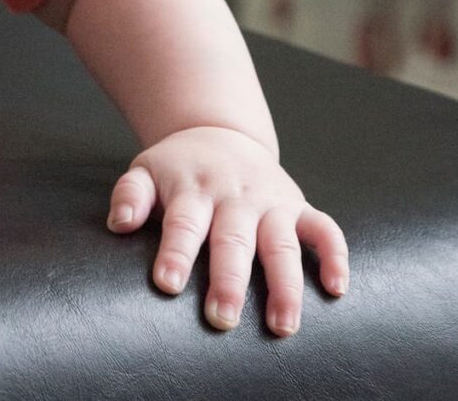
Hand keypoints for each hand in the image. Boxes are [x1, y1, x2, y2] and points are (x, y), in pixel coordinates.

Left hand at [107, 125, 349, 334]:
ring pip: (282, 245)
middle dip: (229, 281)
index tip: (168, 284)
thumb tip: (120, 223)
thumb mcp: (145, 170)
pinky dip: (335, 256)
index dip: (176, 253)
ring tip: (282, 325)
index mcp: (193, 191)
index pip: (183, 224)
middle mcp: (235, 198)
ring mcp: (271, 203)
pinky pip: (325, 229)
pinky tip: (337, 289)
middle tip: (222, 319)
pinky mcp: (299, 207)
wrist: (220, 133)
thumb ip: (130, 195)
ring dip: (285, 285)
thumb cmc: (178, 167)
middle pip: (233, 241)